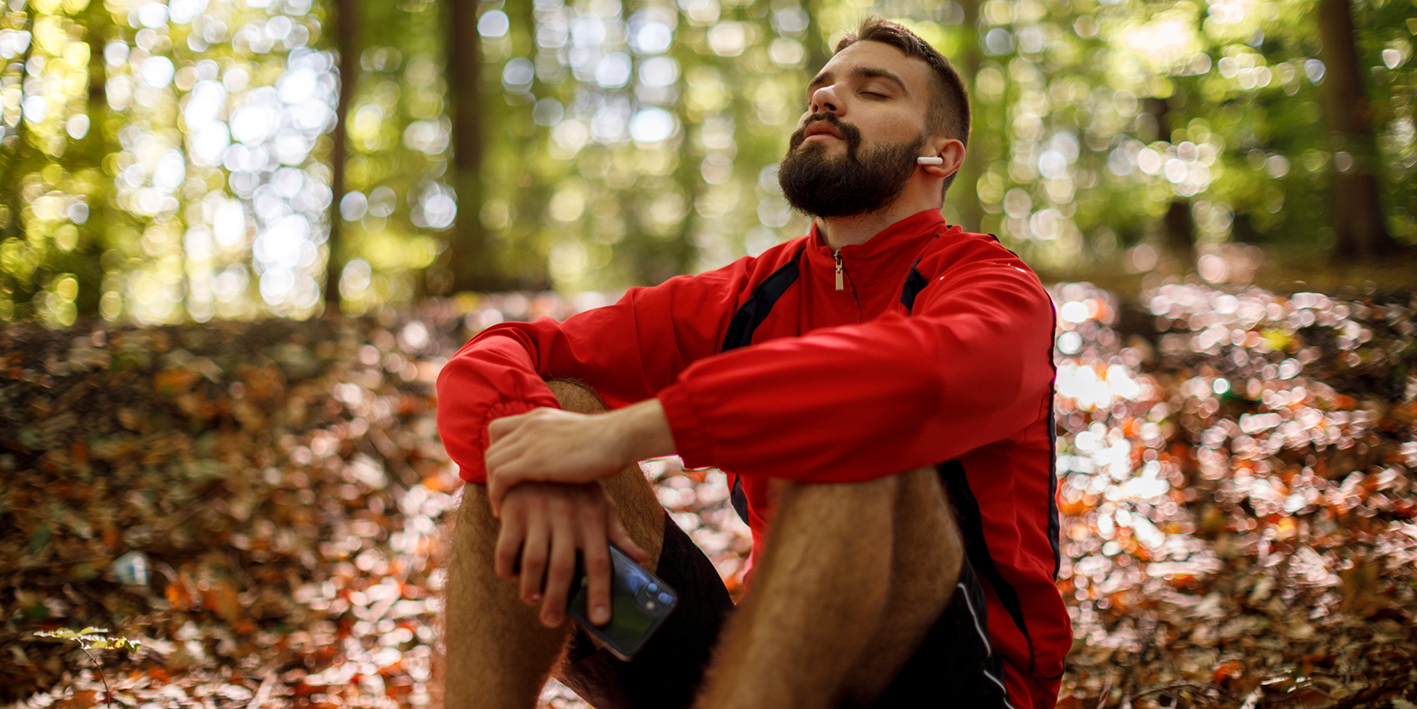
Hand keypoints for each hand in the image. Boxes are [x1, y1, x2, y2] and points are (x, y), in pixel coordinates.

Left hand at [484, 400, 675, 513]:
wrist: (620, 437)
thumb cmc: (609, 442)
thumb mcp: (576, 435)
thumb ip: (560, 443)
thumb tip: (561, 459)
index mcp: (539, 416)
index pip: (499, 429)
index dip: (498, 453)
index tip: (506, 475)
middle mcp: (530, 424)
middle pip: (492, 448)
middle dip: (492, 475)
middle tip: (501, 497)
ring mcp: (530, 440)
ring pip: (492, 463)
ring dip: (492, 488)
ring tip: (501, 507)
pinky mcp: (534, 460)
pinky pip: (500, 477)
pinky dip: (497, 495)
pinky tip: (504, 511)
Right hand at [494, 482, 649, 627]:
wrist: (541, 448)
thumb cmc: (576, 487)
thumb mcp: (601, 504)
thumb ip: (617, 534)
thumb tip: (641, 560)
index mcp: (593, 517)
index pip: (599, 562)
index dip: (600, 593)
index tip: (600, 621)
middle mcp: (567, 516)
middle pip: (564, 567)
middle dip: (558, 600)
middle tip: (552, 622)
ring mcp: (539, 512)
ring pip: (534, 560)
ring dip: (531, 587)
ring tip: (532, 601)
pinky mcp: (513, 510)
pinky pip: (506, 547)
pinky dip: (507, 567)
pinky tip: (512, 576)